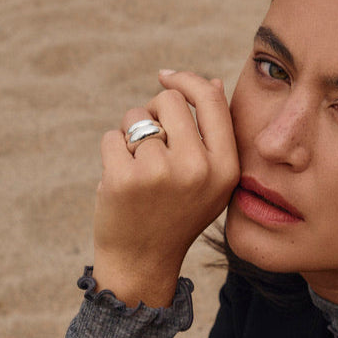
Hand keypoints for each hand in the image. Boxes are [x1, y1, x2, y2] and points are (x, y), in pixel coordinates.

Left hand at [93, 71, 238, 306]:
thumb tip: (211, 82)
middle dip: (153, 111)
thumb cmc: (177, 212)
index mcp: (225, 168)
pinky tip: (121, 180)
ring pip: (136, 117)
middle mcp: (198, 169)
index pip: (210, 99)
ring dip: (130, 134)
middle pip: (168, 99)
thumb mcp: (211, 180)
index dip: (186, 80)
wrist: (144, 261)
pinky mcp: (125, 179)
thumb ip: (215, 134)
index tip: (166, 76)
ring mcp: (161, 174)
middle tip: (151, 142)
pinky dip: (112, 152)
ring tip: (139, 168)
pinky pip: (112, 137)